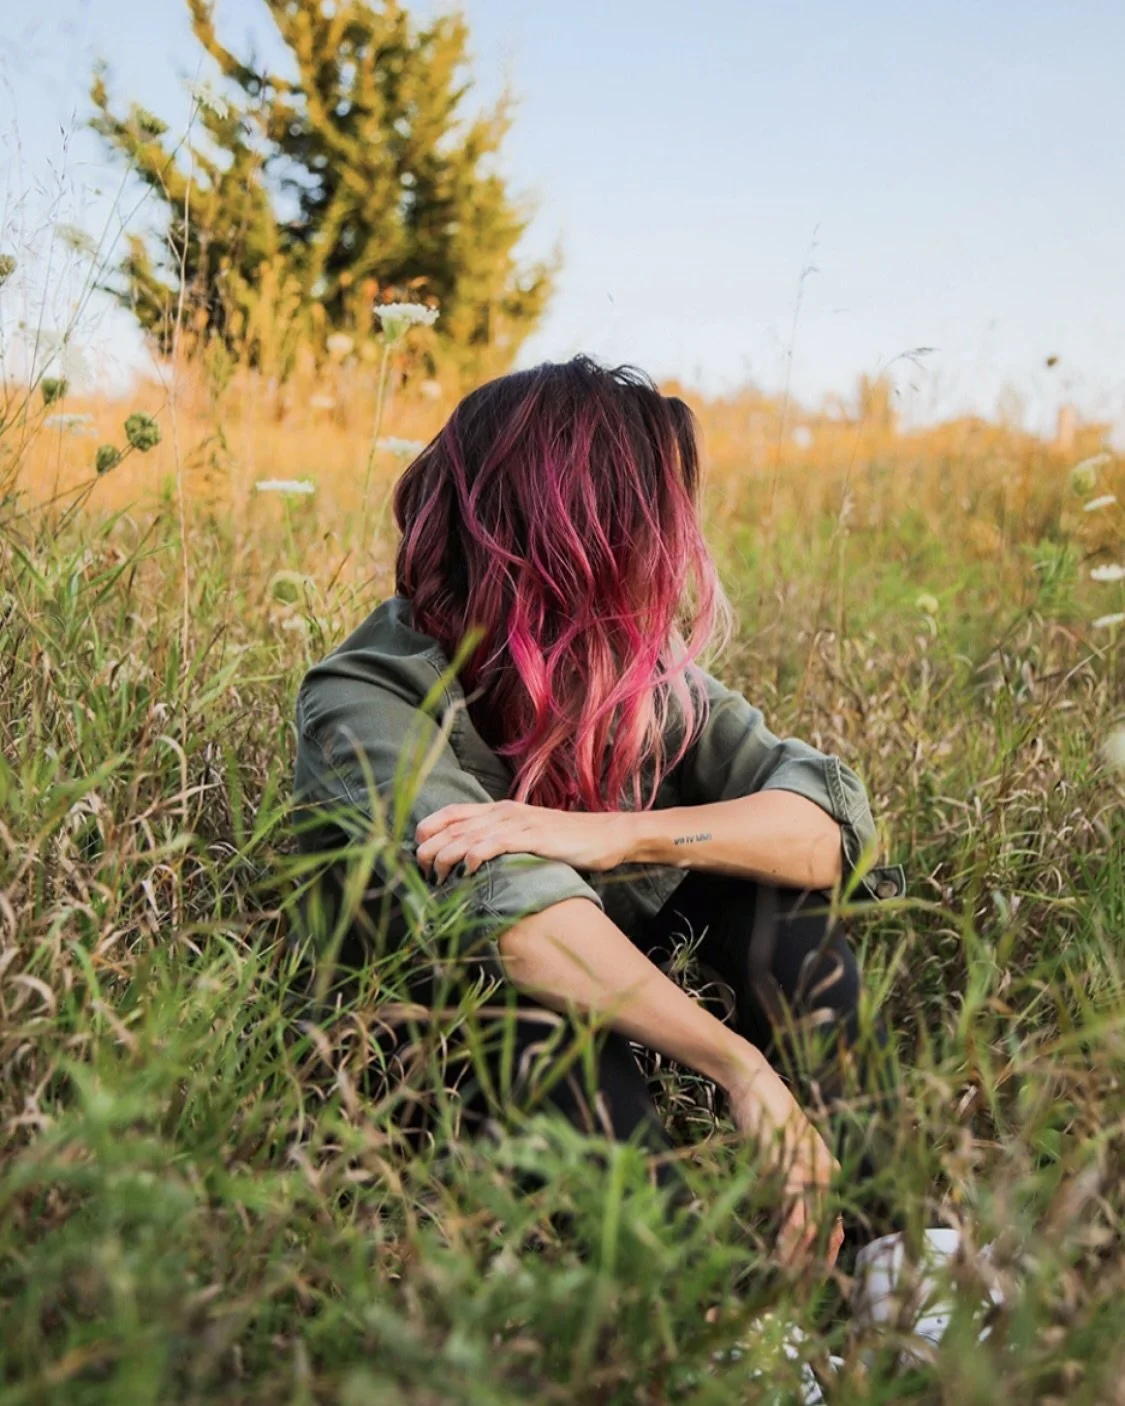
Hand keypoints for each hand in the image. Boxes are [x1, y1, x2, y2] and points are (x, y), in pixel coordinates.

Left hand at [414, 800, 634, 882]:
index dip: (429, 829)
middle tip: (422, 872)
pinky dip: (473, 856)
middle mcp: (504, 811)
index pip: (452, 812)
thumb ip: (504, 841)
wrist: (607, 835)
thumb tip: (477, 862)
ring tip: (436, 877)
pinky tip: (466, 872)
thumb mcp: (530, 837)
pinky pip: (493, 844)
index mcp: (501, 809)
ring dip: (445, 857)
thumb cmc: (569, 842)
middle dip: (430, 848)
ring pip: (466, 836)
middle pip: (453, 825)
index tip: (417, 851)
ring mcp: (518, 823)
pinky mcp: (532, 837)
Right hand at [724, 1053, 842, 1269]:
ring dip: (799, 1262)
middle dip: (813, 1269)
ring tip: (786, 1285)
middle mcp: (826, 1175)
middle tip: (800, 1296)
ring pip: (812, 1231)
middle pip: (825, 1233)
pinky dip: (787, 1241)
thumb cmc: (764, 1116)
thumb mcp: (780, 1151)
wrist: (756, 1083)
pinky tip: (778, 1257)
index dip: (822, 1256)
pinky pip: (794, 1216)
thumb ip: (787, 1179)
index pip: (831, 1224)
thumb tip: (780, 1214)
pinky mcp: (792, 1171)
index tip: (809, 1282)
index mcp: (827, 1172)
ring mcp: (811, 1174)